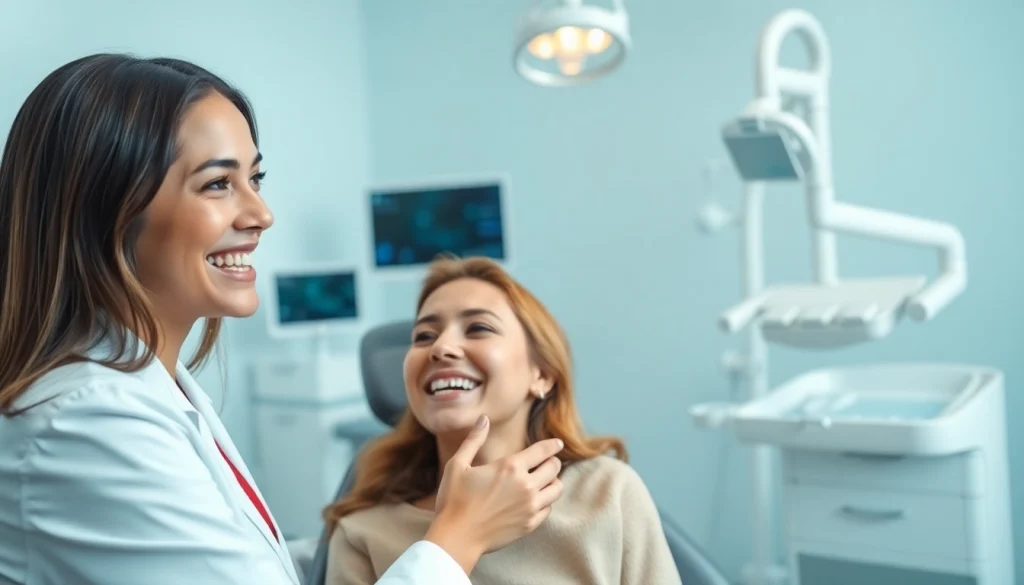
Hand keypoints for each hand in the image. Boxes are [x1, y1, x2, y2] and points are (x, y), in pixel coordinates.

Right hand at [424, 415, 564, 573]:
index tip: (557, 443)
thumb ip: (473, 440)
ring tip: (545, 481)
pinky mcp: (529, 524)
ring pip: (556, 489)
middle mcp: (525, 485)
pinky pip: (548, 509)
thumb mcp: (458, 465)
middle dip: (552, 462)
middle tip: (547, 462)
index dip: (552, 445)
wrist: (456, 537)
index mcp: (510, 467)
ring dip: (553, 482)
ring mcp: (530, 506)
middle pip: (554, 468)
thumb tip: (483, 419)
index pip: (542, 451)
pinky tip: (536, 500)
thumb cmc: (454, 500)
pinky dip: (546, 502)